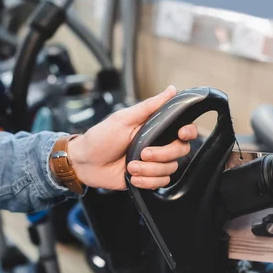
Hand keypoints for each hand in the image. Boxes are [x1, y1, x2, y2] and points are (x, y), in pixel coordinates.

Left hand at [68, 86, 197, 189]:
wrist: (84, 163)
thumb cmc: (100, 137)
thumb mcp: (124, 118)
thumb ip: (149, 106)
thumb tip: (171, 90)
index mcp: (154, 128)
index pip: (184, 130)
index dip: (188, 132)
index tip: (180, 134)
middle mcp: (157, 145)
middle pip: (180, 151)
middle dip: (161, 155)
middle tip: (141, 153)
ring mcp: (152, 163)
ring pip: (170, 169)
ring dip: (149, 170)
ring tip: (130, 166)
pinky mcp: (147, 178)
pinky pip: (160, 183)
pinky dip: (146, 181)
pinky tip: (132, 177)